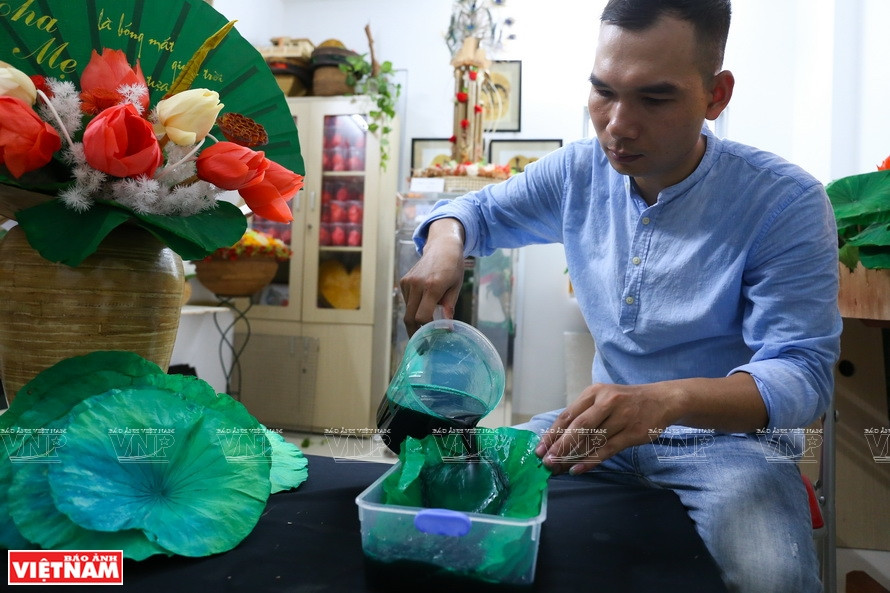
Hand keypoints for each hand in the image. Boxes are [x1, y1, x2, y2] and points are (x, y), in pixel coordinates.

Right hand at [400, 218, 465, 334]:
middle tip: (421, 344)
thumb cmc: (453, 266)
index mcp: (432, 286)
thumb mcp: (455, 287)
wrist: (442, 246)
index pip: (422, 316)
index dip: (426, 329)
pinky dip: (413, 307)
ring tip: (424, 325)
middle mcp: (417, 285)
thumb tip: (447, 327)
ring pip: (407, 310)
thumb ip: (449, 306)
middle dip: (414, 332)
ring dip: (414, 319)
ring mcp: (408, 282)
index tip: (433, 336)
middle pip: (409, 317)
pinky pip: (407, 301)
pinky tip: (423, 306)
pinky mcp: (404, 281)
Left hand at [534, 382, 676, 475]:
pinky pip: (607, 449)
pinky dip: (591, 460)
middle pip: (578, 427)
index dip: (552, 433)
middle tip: (546, 462)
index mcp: (595, 392)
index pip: (568, 414)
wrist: (662, 400)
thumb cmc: (626, 402)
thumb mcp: (603, 398)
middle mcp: (607, 402)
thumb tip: (558, 438)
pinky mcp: (633, 433)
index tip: (540, 449)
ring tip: (559, 468)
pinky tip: (578, 469)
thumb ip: (584, 414)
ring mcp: (622, 417)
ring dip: (573, 456)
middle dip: (559, 446)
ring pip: (592, 440)